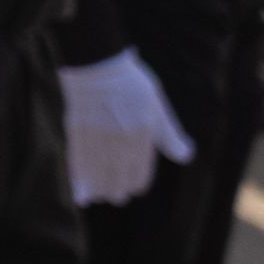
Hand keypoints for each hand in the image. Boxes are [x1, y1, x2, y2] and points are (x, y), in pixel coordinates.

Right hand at [60, 51, 192, 209]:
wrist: (97, 65)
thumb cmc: (132, 85)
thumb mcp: (157, 108)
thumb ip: (169, 135)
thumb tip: (187, 156)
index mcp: (141, 133)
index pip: (139, 170)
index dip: (137, 183)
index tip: (134, 189)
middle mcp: (119, 138)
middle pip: (117, 176)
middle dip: (117, 191)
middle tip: (116, 197)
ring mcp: (96, 135)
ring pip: (97, 173)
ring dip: (98, 189)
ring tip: (99, 197)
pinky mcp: (76, 131)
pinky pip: (78, 162)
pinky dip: (78, 179)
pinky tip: (79, 191)